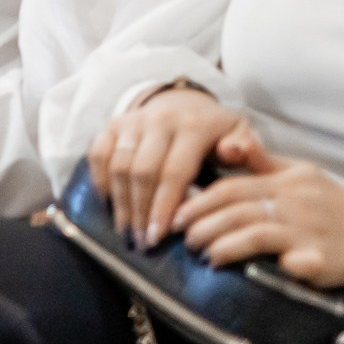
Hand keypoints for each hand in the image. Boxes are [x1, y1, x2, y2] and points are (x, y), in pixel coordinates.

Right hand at [88, 84, 247, 244]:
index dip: (164, 206)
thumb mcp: (239, 135)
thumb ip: (245, 147)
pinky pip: (98, 153)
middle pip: (142, 171)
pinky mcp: (113, 124)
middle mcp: (158, 120)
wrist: (185, 102)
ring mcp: (132, 120)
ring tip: (126, 230)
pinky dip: (100, 179)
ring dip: (121, 202)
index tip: (160, 236)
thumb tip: (235, 151)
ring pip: (118, 165)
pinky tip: (108, 203)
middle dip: (140, 210)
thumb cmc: (215, 131)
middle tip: (142, 241)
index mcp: (193, 126)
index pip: (174, 171)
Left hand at [175, 139, 343, 292]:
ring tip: (204, 256)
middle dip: (202, 224)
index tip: (176, 214)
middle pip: (237, 209)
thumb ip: (262, 164)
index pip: (232, 187)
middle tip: (181, 237)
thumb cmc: (338, 210)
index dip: (199, 201)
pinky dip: (266, 265)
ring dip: (222, 245)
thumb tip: (229, 142)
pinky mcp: (325, 261)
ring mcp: (312, 232)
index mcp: (288, 180)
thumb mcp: (302, 177)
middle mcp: (298, 202)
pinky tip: (243, 272)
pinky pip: (291, 262)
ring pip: (255, 233)